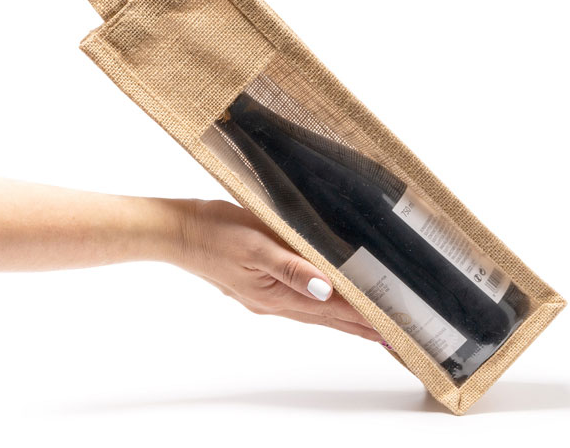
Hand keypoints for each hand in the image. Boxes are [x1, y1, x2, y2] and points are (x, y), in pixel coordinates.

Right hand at [179, 199, 382, 341]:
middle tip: (392, 338)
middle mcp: (273, 300)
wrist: (178, 231)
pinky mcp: (258, 285)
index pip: (331, 309)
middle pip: (326, 318)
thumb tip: (325, 290)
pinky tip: (326, 304)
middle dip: (360, 327)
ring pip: (314, 312)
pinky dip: (320, 307)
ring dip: (342, 320)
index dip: (363, 317)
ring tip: (368, 328)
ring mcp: (264, 295)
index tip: (391, 327)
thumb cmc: (215, 232)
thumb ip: (292, 267)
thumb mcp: (256, 245)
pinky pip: (298, 301)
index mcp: (276, 293)